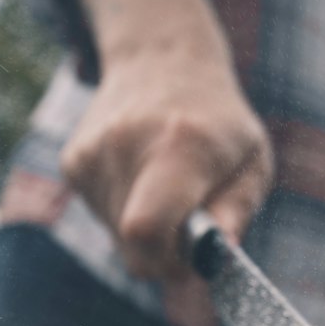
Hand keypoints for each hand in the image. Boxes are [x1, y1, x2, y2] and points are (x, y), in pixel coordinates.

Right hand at [61, 0, 272, 290]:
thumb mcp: (252, 162)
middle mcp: (126, 146)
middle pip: (133, 247)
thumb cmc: (220, 124)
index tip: (192, 259)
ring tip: (167, 189)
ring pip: (117, 238)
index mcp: (180, 146)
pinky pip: (103, 218)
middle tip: (191, 228)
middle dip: (164, 255)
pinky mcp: (72, 163)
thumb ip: (236, 210)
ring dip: (147, 232)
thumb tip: (219, 254)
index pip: (147, 230)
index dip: (167, 263)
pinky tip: (141, 177)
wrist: (162, 62)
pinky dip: (126, 213)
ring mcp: (92, 153)